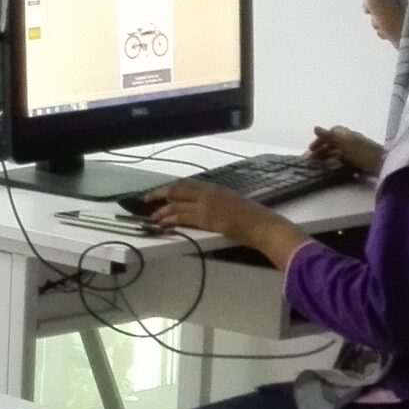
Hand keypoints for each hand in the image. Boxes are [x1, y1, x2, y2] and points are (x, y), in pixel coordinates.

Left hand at [142, 180, 308, 267]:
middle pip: (177, 190)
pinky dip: (170, 220)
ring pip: (176, 204)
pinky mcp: (205, 218)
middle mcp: (208, 193)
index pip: (187, 184)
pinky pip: (182, 217)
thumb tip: (204, 205)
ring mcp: (206, 205)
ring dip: (162, 210)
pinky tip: (162, 224)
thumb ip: (216, 200)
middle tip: (147, 199)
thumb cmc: (251, 216)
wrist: (261, 224)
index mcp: (215, 187)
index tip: (161, 191)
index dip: (172, 187)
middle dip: (160, 194)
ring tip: (152, 216)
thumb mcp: (232, 201)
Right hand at [306, 125, 383, 175]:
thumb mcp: (344, 143)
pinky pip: (344, 160)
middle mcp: (351, 141)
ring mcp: (355, 151)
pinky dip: (335, 162)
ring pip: (337, 152)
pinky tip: (331, 168)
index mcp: (347, 134)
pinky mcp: (359, 161)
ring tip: (318, 165)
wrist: (383, 164)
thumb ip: (330, 136)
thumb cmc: (363, 152)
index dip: (320, 139)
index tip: (311, 149)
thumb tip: (315, 127)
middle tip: (310, 160)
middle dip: (321, 149)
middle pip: (333, 143)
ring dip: (327, 156)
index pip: (331, 133)